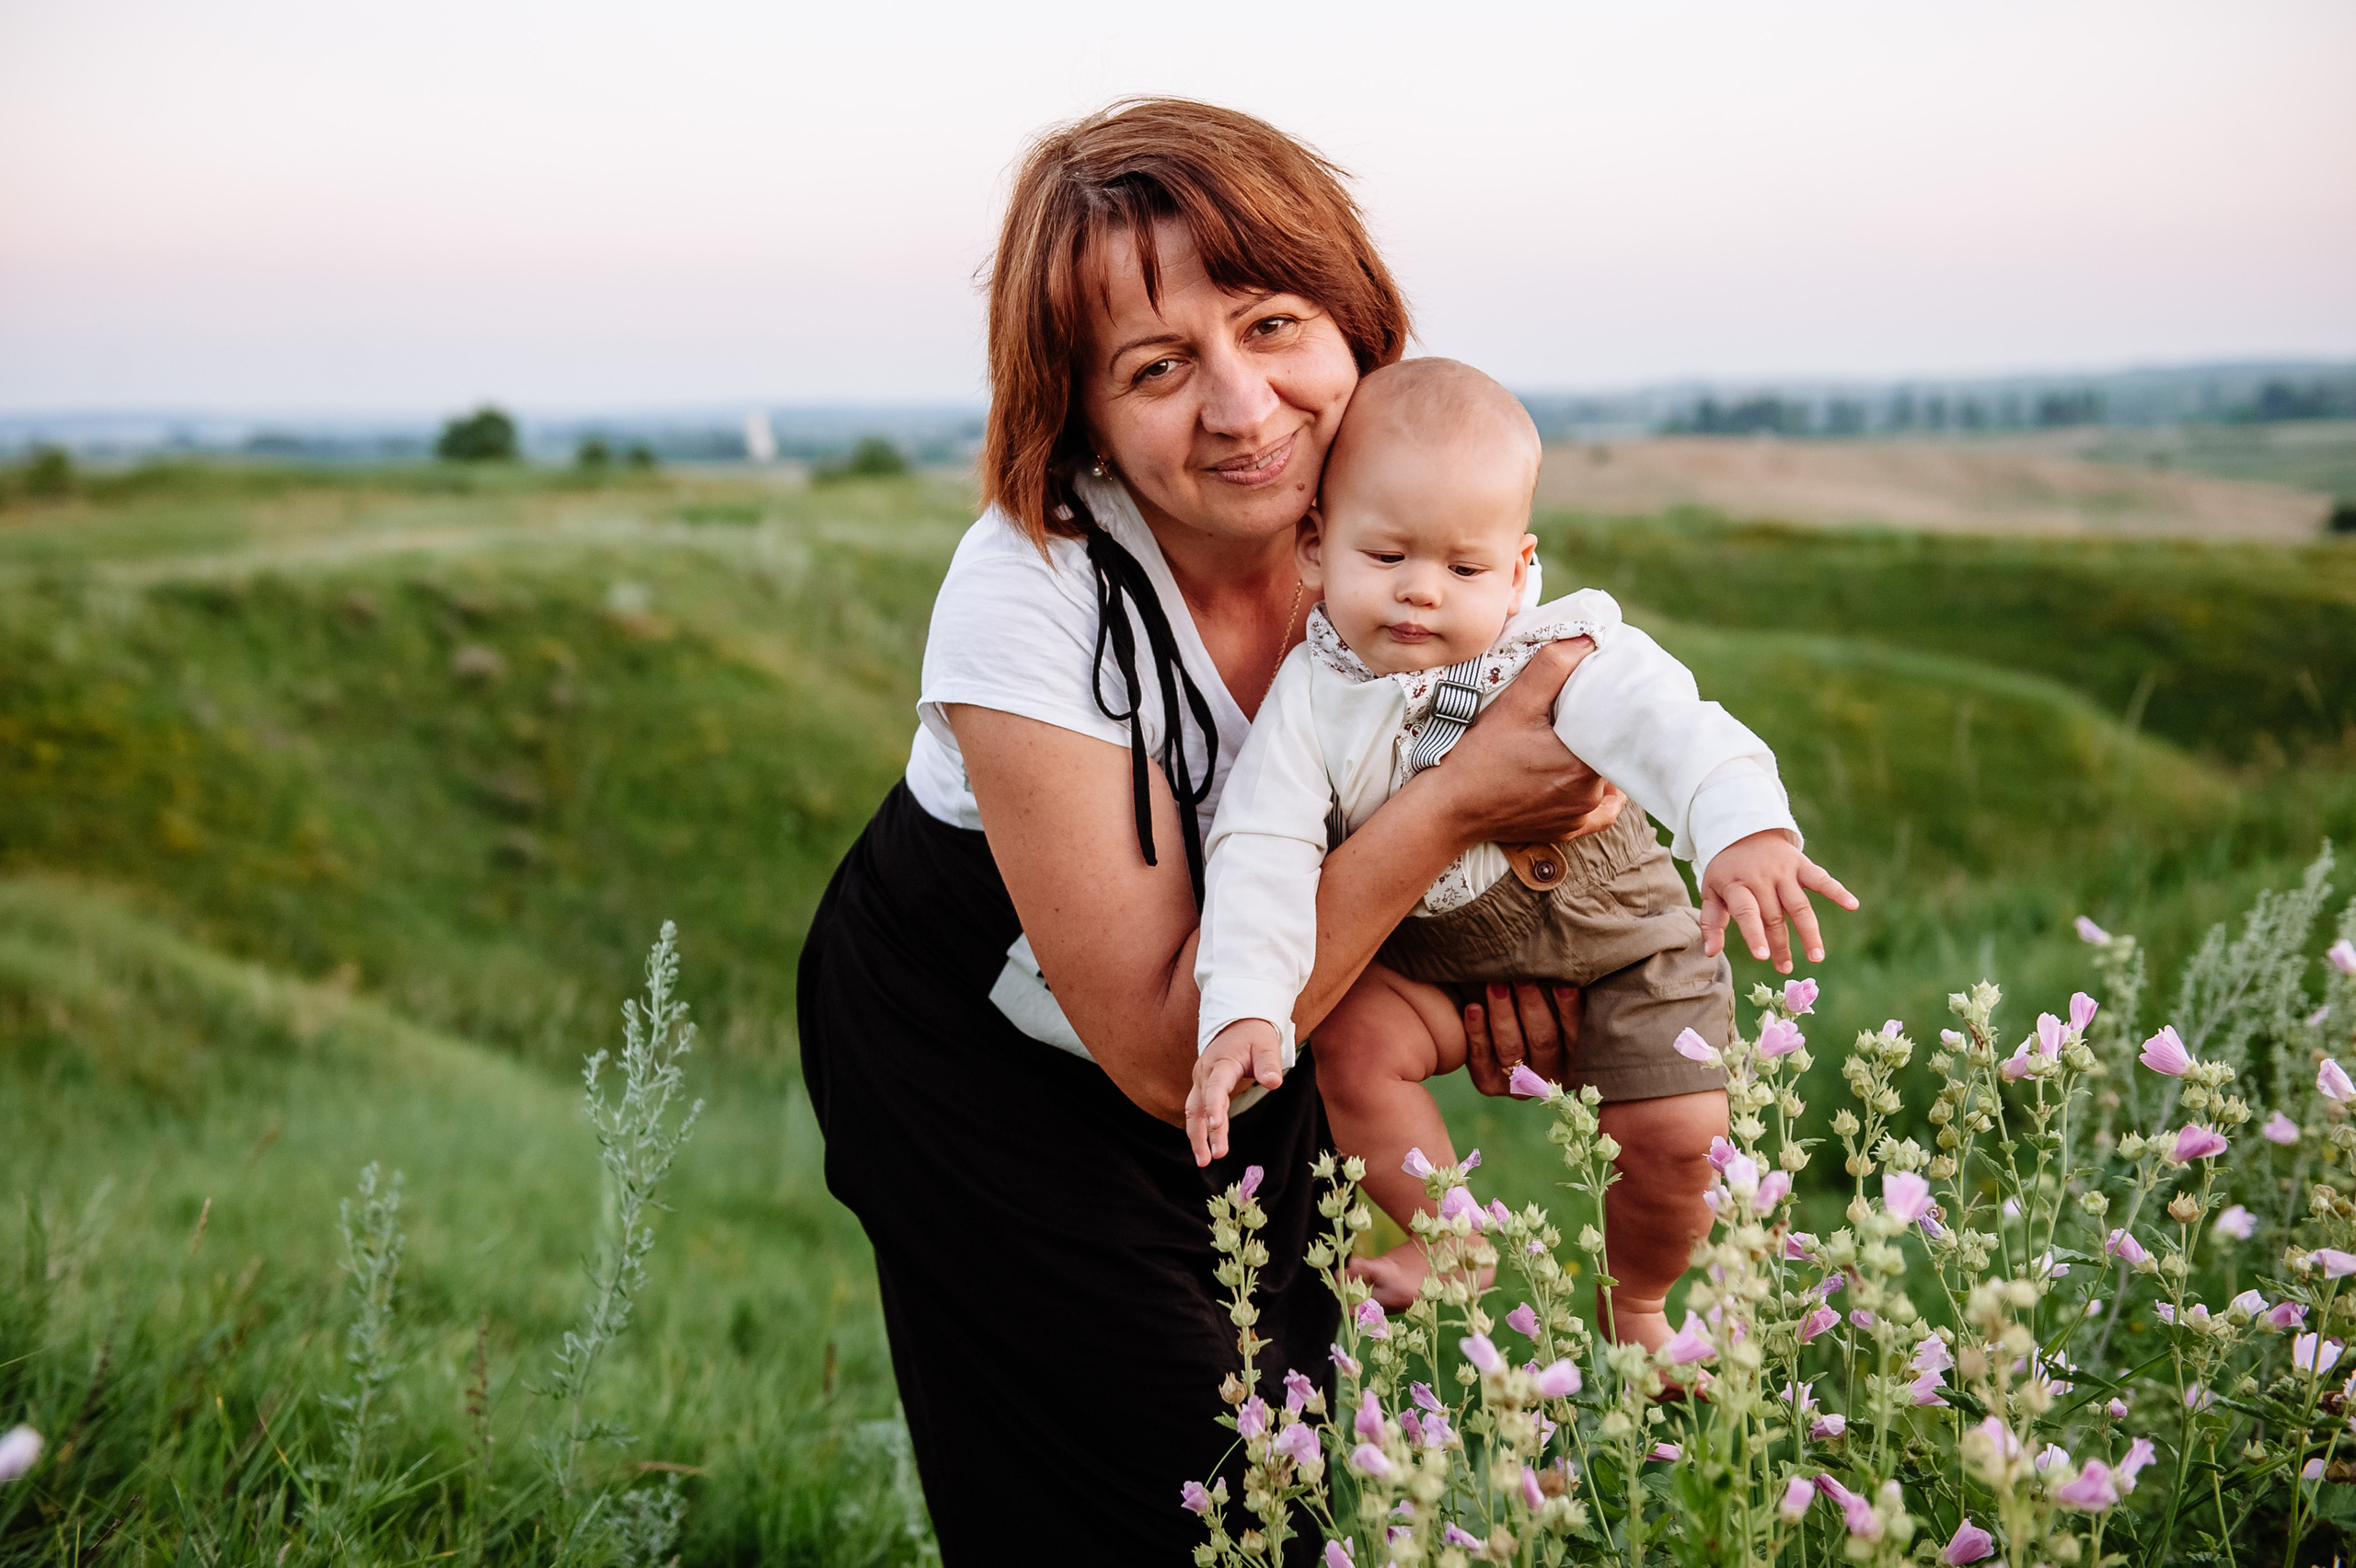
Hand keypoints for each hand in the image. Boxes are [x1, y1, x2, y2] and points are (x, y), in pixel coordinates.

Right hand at [1186, 1019, 1285, 1165]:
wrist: (1237, 1022)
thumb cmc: (1255, 1036)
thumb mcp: (1266, 1045)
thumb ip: (1270, 1065)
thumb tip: (1274, 1084)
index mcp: (1221, 1063)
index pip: (1216, 1088)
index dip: (1215, 1107)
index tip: (1217, 1126)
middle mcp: (1205, 1074)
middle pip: (1200, 1106)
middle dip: (1203, 1132)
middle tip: (1212, 1157)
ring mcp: (1201, 1081)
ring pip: (1193, 1111)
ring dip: (1196, 1136)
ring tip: (1203, 1161)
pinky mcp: (1202, 1087)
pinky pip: (1196, 1110)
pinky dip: (1198, 1129)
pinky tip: (1202, 1148)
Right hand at [1428, 640, 1608, 846]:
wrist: (1448, 809)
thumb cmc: (1478, 758)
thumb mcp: (1515, 705)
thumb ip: (1552, 668)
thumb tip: (1587, 638)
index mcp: (1586, 765)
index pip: (1618, 729)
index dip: (1612, 708)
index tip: (1603, 692)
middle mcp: (1589, 795)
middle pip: (1609, 754)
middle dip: (1600, 732)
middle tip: (1585, 711)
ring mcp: (1578, 816)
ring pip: (1604, 780)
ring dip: (1596, 760)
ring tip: (1580, 739)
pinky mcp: (1564, 830)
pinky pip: (1596, 812)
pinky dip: (1596, 794)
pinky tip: (1589, 778)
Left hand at [1462, 982, 1580, 1096]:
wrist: (1501, 1040)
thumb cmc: (1541, 1015)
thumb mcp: (1560, 1013)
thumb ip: (1567, 997)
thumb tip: (1570, 976)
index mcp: (1578, 1062)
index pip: (1576, 1035)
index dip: (1570, 1010)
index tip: (1564, 984)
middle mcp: (1551, 1077)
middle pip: (1543, 1040)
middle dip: (1532, 1005)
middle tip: (1522, 976)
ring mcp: (1520, 1084)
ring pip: (1512, 1048)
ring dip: (1503, 1014)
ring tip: (1495, 984)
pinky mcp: (1490, 1084)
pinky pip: (1482, 1058)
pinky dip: (1477, 1032)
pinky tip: (1473, 1008)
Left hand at [1699, 831, 1858, 973]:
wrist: (1742, 829)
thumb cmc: (1726, 869)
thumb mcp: (1711, 891)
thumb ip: (1711, 921)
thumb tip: (1711, 953)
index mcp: (1737, 885)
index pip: (1747, 913)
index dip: (1754, 934)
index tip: (1762, 957)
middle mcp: (1761, 878)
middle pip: (1774, 916)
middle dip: (1780, 944)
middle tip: (1785, 968)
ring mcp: (1783, 871)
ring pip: (1799, 905)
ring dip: (1809, 932)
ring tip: (1816, 957)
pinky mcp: (1801, 864)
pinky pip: (1821, 878)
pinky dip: (1837, 891)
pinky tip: (1852, 905)